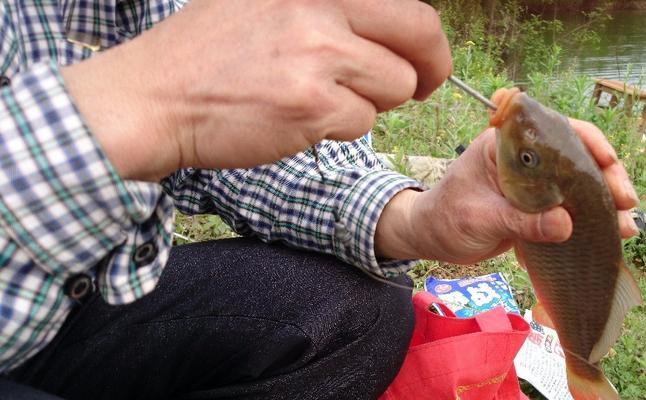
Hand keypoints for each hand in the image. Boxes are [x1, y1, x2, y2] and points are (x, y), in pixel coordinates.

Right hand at [61, 0, 450, 180]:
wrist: (154, 97)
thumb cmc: (208, 55)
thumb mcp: (267, 4)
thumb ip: (327, 11)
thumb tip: (388, 31)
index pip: (405, 5)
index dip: (425, 39)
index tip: (422, 59)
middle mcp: (321, 9)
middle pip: (420, 34)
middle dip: (431, 69)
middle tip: (421, 88)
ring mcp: (319, 55)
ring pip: (394, 88)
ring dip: (369, 103)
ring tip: (319, 100)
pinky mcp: (312, 103)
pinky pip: (361, 122)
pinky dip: (337, 128)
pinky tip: (297, 118)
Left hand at [375, 121, 637, 262]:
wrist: (430, 238)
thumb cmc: (446, 217)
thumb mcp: (481, 218)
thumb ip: (522, 222)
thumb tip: (566, 225)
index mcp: (509, 144)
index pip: (557, 130)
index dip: (589, 143)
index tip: (608, 163)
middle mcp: (528, 158)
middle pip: (578, 156)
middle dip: (608, 177)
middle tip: (626, 203)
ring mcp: (535, 182)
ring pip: (580, 185)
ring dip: (605, 204)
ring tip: (626, 227)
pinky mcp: (538, 207)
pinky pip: (571, 209)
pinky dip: (591, 222)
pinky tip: (610, 237)